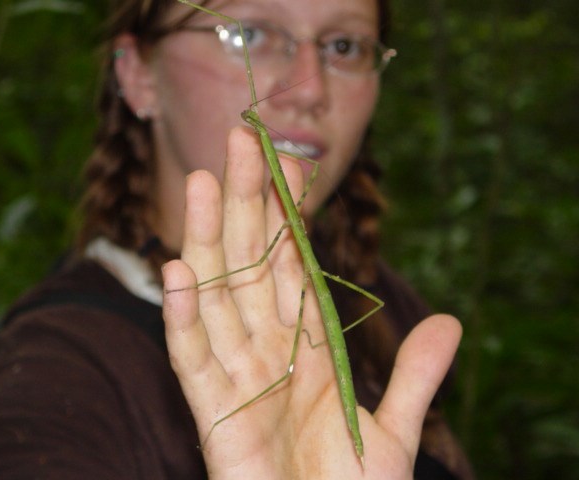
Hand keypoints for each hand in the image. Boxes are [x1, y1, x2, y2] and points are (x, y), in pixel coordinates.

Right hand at [162, 126, 461, 478]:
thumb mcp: (394, 432)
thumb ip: (417, 377)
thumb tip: (449, 321)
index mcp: (308, 348)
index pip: (295, 266)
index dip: (292, 214)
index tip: (294, 161)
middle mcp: (267, 350)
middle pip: (251, 263)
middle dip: (246, 203)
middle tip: (241, 140)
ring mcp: (236, 377)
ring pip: (217, 294)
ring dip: (207, 239)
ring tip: (201, 182)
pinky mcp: (212, 412)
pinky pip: (192, 356)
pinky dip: (184, 316)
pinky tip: (178, 270)